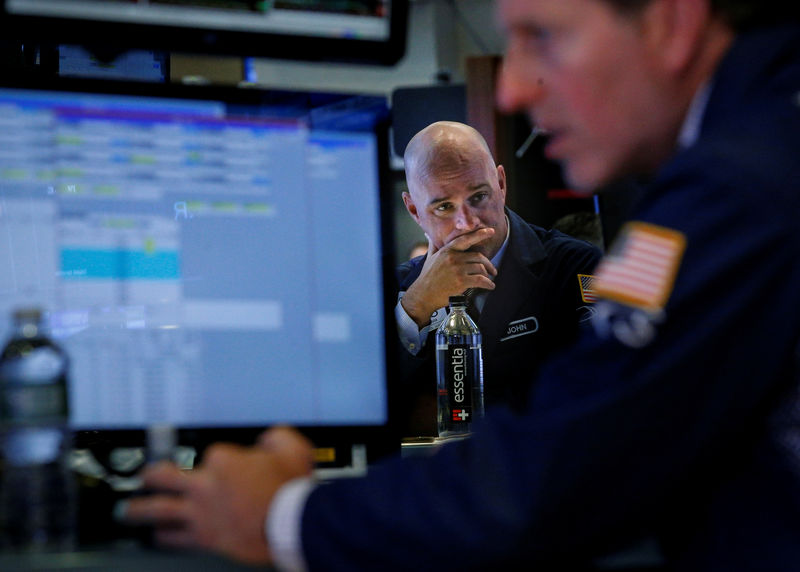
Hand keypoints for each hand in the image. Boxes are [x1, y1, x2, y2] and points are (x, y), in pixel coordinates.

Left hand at [122, 426, 314, 564]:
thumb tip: (269, 439)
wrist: (290, 524)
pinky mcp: (204, 538)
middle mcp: (204, 485)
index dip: (221, 458)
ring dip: (139, 510)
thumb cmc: (290, 490)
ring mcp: (200, 513)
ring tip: (126, 512)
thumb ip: (275, 438)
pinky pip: (175, 539)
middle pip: (164, 476)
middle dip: (151, 475)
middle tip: (144, 476)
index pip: (212, 452)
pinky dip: (163, 538)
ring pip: (158, 510)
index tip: (229, 462)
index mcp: (223, 460)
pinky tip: (157, 537)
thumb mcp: (292, 448)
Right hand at [401, 228, 496, 326]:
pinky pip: (480, 280)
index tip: (490, 231)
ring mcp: (458, 269)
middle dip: (488, 264)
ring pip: (480, 268)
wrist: (423, 294)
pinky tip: (490, 286)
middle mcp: (453, 258)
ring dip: (488, 275)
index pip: (466, 239)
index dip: (479, 234)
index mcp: (447, 250)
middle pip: (478, 256)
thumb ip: (433, 245)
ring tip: (489, 279)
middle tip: (492, 270)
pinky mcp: (462, 281)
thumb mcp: (429, 258)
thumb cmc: (427, 277)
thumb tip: (429, 235)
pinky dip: (488, 283)